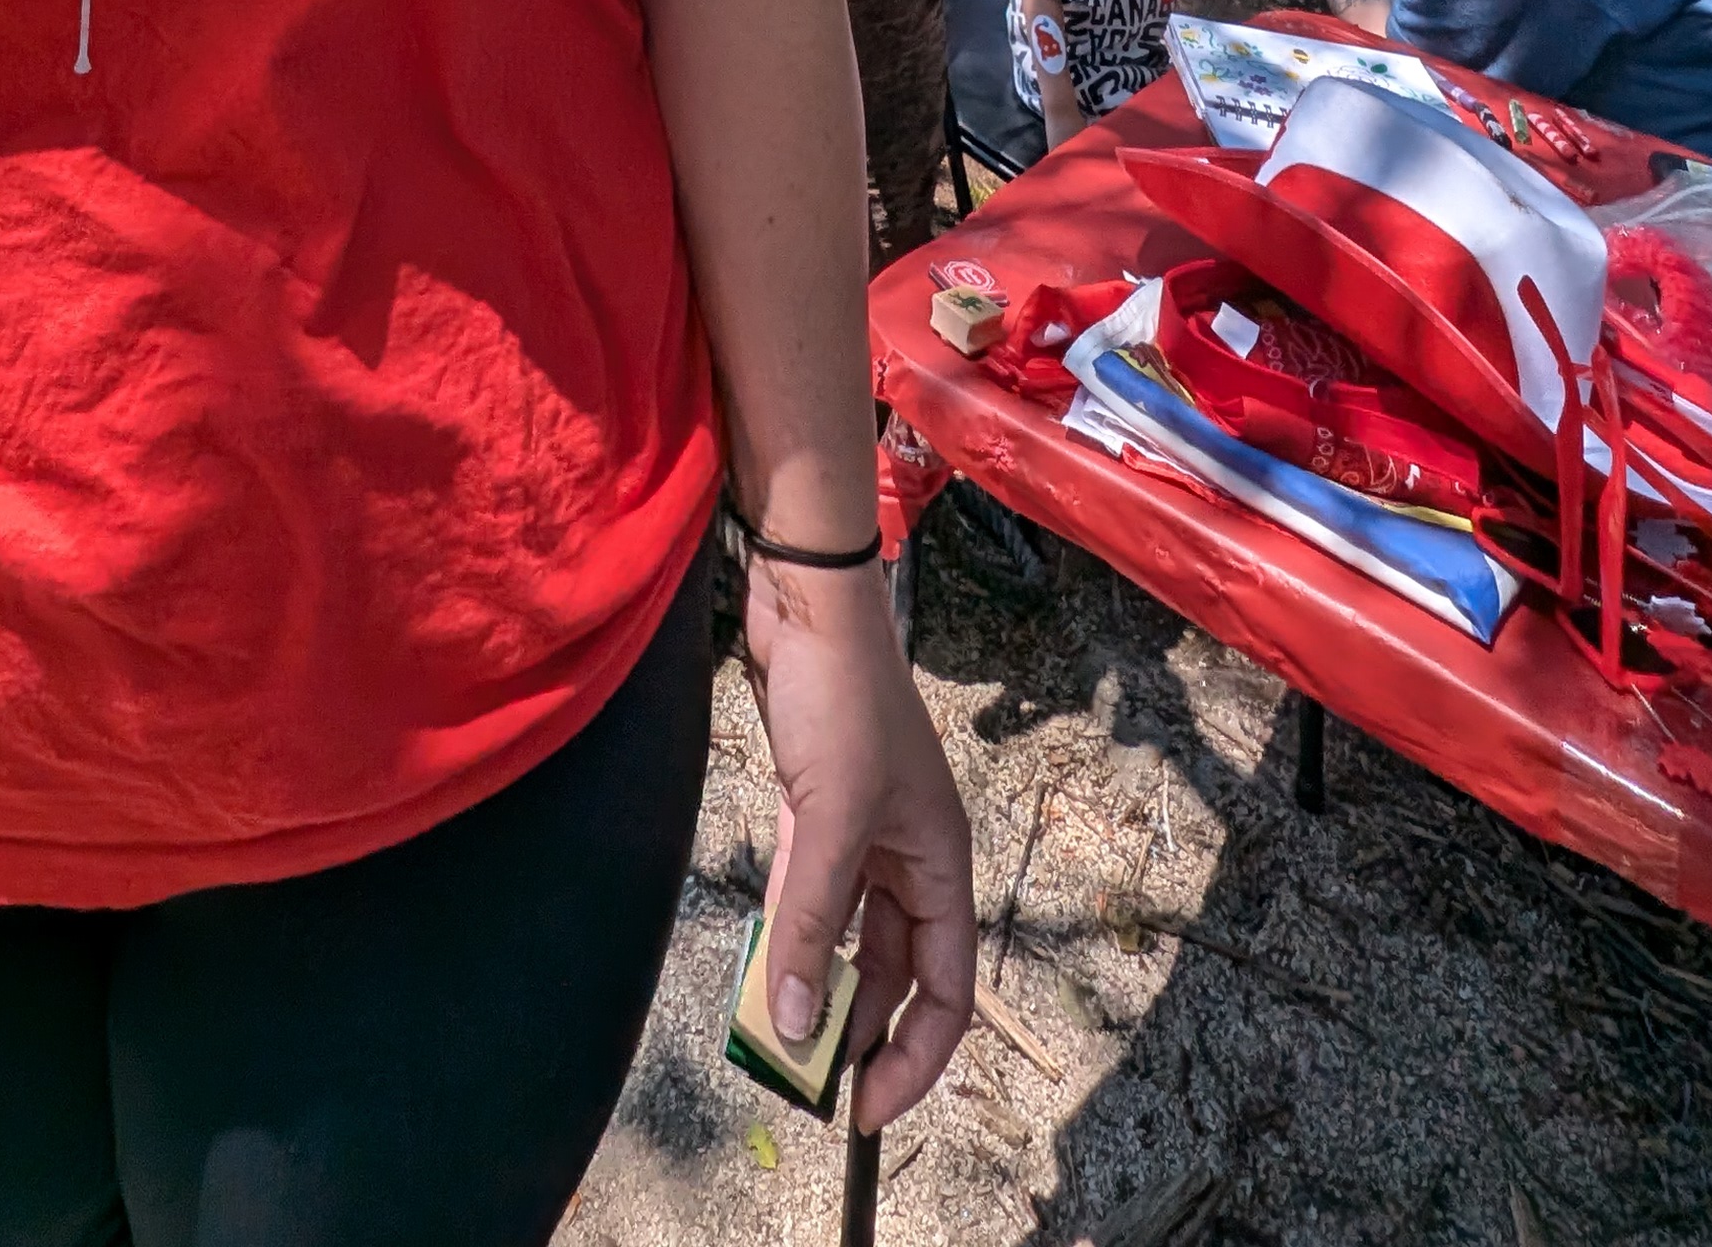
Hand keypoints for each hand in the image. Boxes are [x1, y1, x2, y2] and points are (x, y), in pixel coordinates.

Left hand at [741, 563, 973, 1135]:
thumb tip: (792, 1027)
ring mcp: (863, 835)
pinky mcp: (816, 811)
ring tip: (777, 1042)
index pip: (947, 989)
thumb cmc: (843, 699)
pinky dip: (790, 935)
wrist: (807, 603)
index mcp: (941, 863)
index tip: (865, 1109)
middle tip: (810, 1087)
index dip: (915, 1056)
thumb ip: (808, 924)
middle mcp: (910, 857)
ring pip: (847, 938)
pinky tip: (763, 968)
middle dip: (859, 1032)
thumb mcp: (829, 818)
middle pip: (895, 972)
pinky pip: (811, 895)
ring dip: (817, 987)